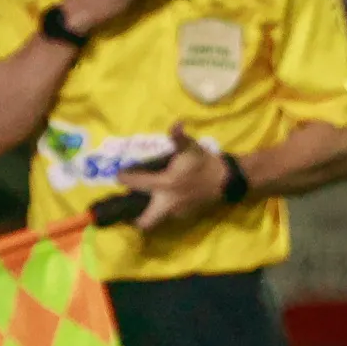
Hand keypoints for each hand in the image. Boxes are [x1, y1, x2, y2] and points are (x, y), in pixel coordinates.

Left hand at [116, 124, 231, 232]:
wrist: (227, 180)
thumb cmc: (205, 163)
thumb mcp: (192, 148)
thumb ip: (180, 138)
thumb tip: (176, 124)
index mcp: (165, 185)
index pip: (137, 184)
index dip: (124, 178)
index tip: (119, 175)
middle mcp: (168, 203)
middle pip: (144, 221)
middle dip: (133, 218)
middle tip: (128, 204)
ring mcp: (177, 212)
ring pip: (156, 217)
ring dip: (149, 209)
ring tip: (145, 196)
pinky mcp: (185, 216)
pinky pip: (168, 214)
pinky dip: (163, 207)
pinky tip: (165, 196)